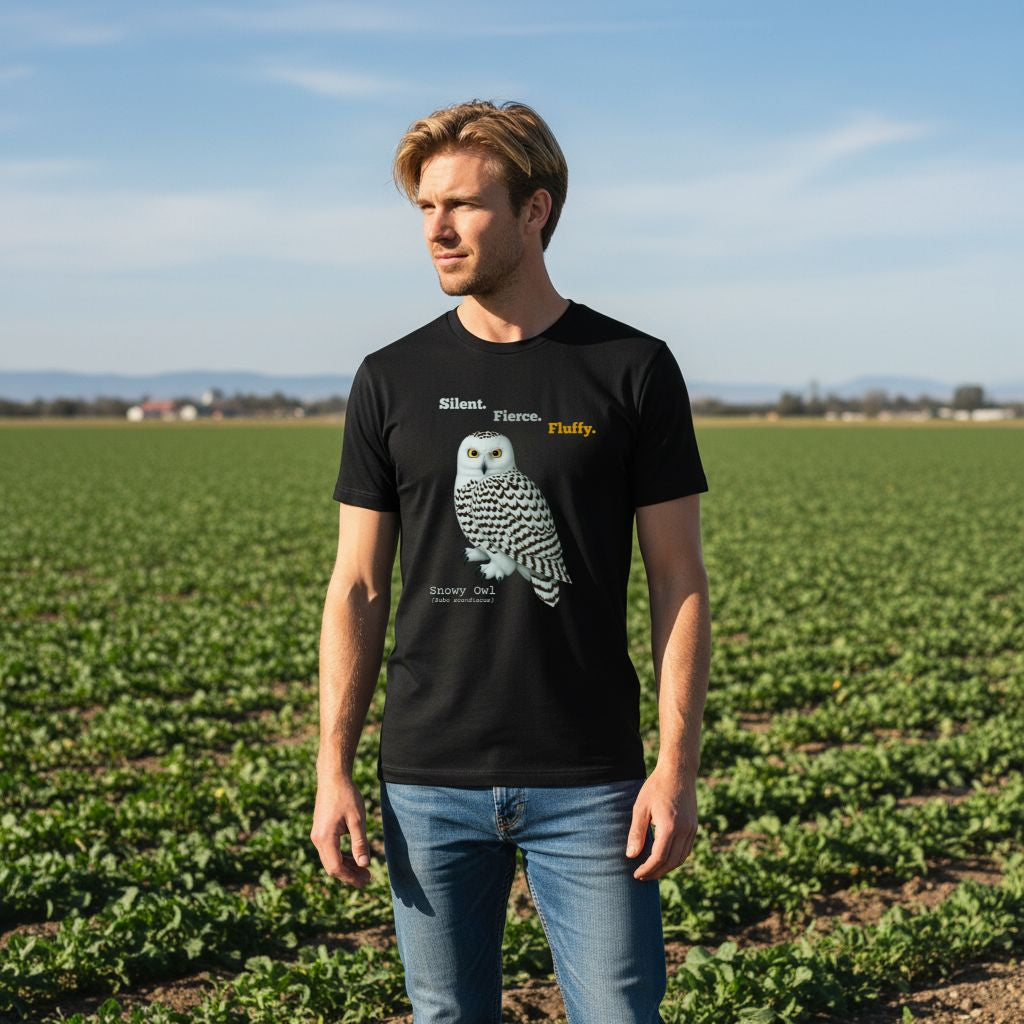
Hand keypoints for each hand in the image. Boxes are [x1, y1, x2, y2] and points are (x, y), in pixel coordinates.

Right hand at [310, 773, 372, 887]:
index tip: (367, 880)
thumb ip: (360, 843)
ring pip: (330, 860)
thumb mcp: (357, 820)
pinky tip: (354, 858)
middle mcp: (317, 839)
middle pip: (331, 867)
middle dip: (349, 875)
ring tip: (363, 870)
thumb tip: (364, 864)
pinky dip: (341, 857)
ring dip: (346, 867)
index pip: (336, 867)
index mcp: (325, 838)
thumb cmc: (346, 796)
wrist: (333, 778)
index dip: (351, 877)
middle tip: (368, 878)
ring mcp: (317, 835)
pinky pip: (329, 851)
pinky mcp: (320, 831)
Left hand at [625, 766, 697, 880]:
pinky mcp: (694, 827)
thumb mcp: (641, 807)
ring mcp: (692, 829)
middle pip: (671, 862)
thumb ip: (637, 832)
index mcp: (669, 827)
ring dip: (666, 868)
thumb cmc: (656, 787)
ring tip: (651, 871)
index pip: (658, 858)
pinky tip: (664, 859)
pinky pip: (686, 850)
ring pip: (681, 858)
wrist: (678, 772)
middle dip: (656, 873)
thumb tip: (631, 856)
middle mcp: (684, 831)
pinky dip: (675, 859)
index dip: (647, 869)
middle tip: (641, 877)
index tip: (636, 874)